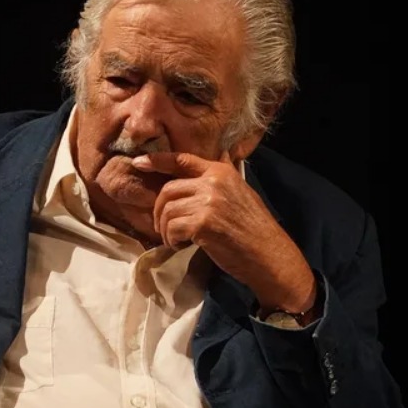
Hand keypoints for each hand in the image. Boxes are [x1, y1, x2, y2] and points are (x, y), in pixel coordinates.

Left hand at [131, 151, 315, 313]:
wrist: (269, 255)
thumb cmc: (254, 228)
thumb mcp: (241, 192)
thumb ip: (224, 177)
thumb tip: (222, 153)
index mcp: (221, 172)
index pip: (182, 159)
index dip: (158, 160)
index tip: (138, 163)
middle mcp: (213, 182)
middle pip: (168, 189)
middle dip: (159, 210)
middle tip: (164, 227)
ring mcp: (208, 202)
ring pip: (168, 210)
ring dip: (165, 229)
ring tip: (176, 240)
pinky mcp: (203, 223)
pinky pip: (172, 228)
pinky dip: (171, 240)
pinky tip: (182, 245)